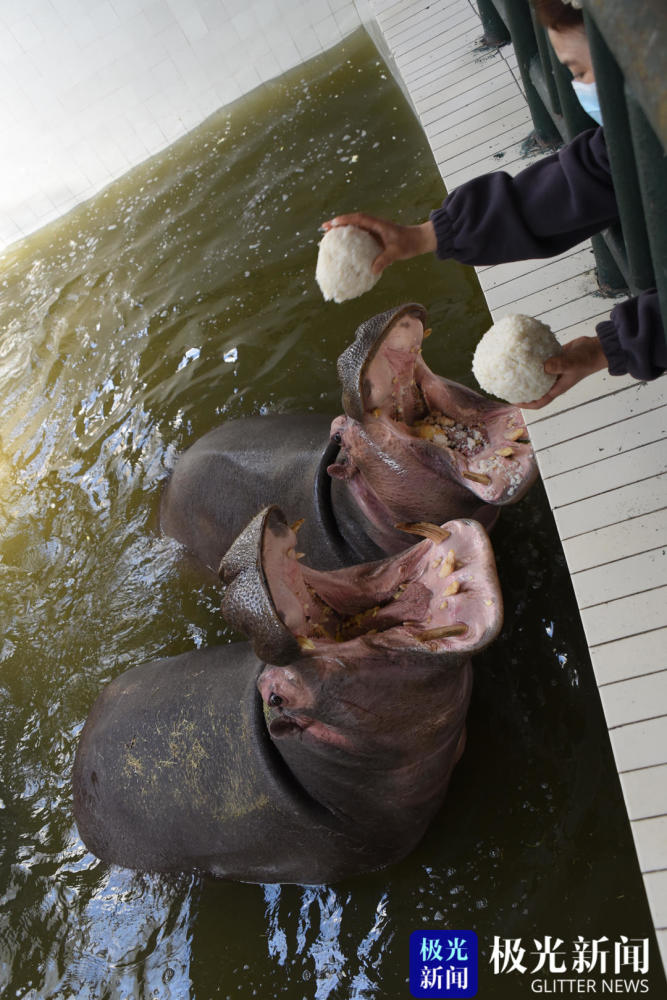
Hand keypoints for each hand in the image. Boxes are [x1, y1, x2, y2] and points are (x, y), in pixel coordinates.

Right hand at [320, 212, 436, 273]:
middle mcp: (374, 225)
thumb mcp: (397, 252)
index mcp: (378, 224)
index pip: (359, 219)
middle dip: (338, 223)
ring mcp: (374, 230)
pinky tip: (342, 246)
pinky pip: (359, 236)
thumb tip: (372, 270)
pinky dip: (349, 238)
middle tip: (324, 228)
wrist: (419, 240)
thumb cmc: (409, 244)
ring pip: (354, 227)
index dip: (345, 220)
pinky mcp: (375, 237)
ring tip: (327, 236)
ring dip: (341, 230)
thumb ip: (385, 260)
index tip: (334, 223)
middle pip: (352, 221)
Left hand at [519, 336, 607, 408]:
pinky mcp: (555, 359)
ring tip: (511, 369)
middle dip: (521, 390)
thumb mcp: (572, 364)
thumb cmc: (587, 360)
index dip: (526, 404)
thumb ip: (558, 365)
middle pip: (535, 390)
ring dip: (526, 373)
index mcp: (557, 388)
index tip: (513, 400)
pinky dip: (534, 359)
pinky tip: (524, 352)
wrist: (598, 348)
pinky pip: (541, 361)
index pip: (539, 402)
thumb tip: (543, 366)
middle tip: (507, 384)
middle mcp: (554, 381)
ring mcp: (554, 370)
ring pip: (537, 375)